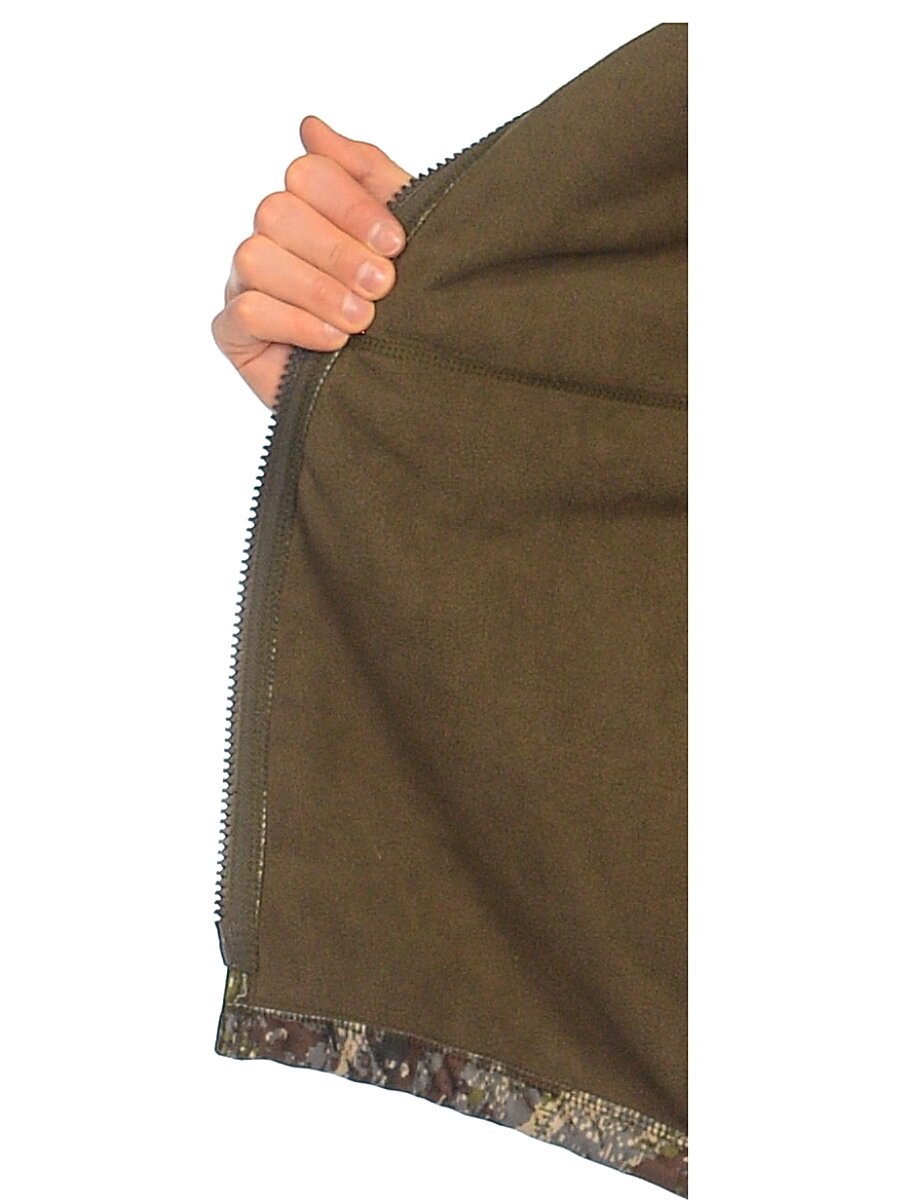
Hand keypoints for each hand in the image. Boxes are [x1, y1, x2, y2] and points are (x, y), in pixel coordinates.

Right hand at [211, 115, 412, 409]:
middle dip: (338, 249)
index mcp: (309, 208)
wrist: (400, 386)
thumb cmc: (399, 311)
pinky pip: (247, 310)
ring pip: (256, 257)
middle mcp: (271, 238)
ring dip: (318, 289)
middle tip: (383, 287)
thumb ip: (365, 174)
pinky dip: (295, 322)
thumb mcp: (399, 236)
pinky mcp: (233, 332)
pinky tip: (334, 342)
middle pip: (278, 210)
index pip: (310, 173)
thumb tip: (309, 125)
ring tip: (362, 321)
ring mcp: (246, 283)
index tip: (397, 244)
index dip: (353, 205)